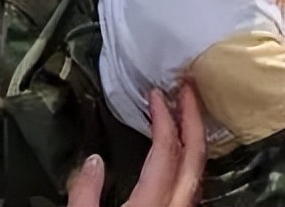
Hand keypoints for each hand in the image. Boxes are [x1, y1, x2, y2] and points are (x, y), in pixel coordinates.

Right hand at [66, 84, 205, 206]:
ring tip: (187, 113)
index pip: (167, 150)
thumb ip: (85, 193)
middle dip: (193, 117)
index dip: (164, 117)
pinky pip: (194, 181)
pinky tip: (181, 151)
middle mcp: (176, 206)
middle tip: (187, 89)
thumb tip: (92, 161)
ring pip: (199, 169)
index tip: (156, 94)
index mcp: (151, 203)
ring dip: (194, 137)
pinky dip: (190, 158)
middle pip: (195, 154)